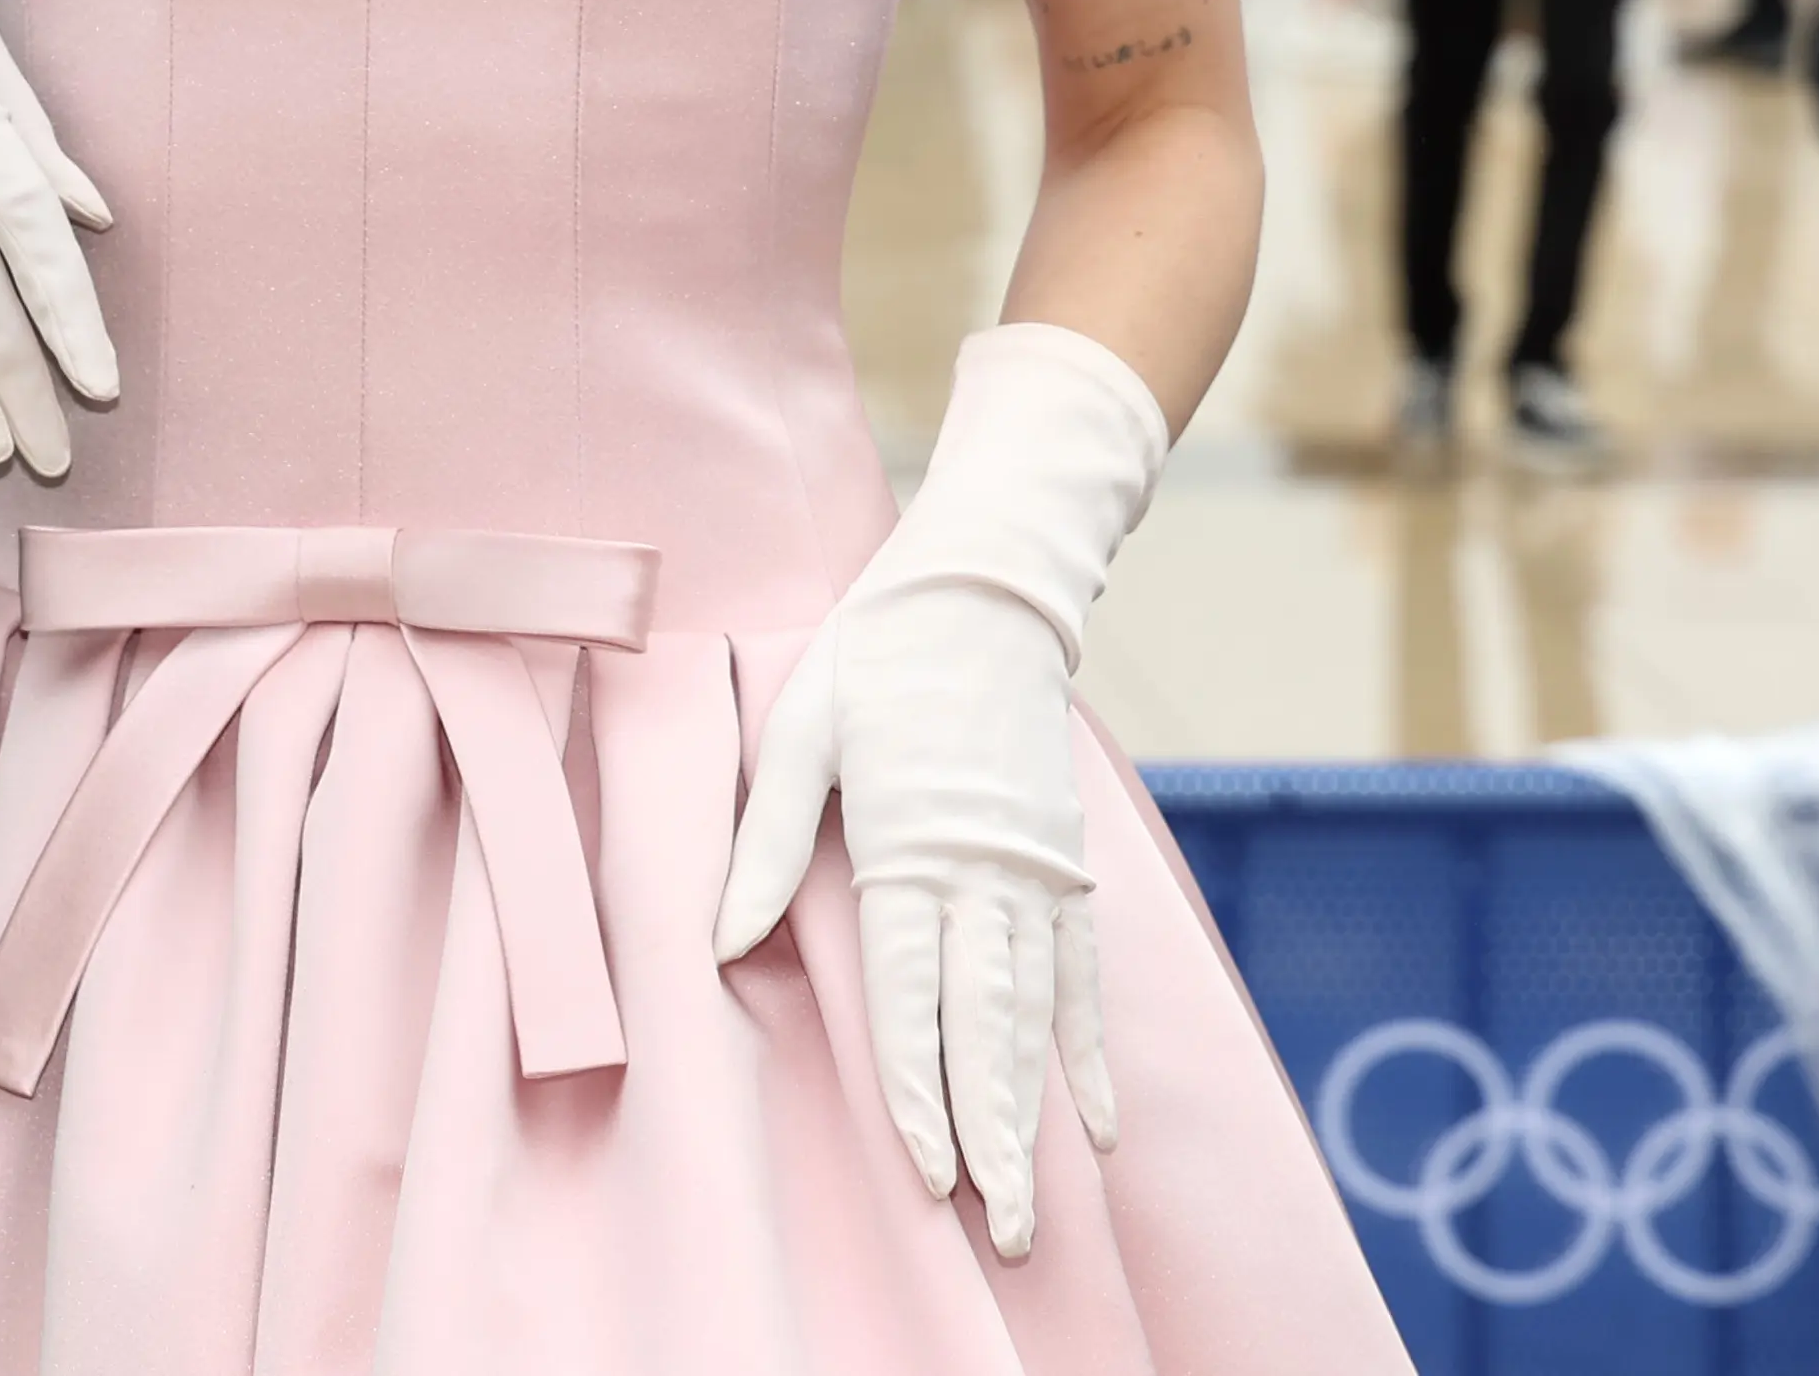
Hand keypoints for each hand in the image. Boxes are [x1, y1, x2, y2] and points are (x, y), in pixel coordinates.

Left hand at [720, 327, 1168, 1259]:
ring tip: (1037, 1201)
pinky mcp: (1065, 866)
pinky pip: (1083, 976)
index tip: (927, 1171)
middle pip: (989, 1028)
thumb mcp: (799, 730)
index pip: (913, 994)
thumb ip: (765, 841)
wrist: (986, 590)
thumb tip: (721, 938)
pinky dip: (1090, 1051)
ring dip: (1039, 1114)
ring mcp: (1037, 874)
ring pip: (1041, 1018)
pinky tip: (1098, 1121)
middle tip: (1002, 1228)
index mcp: (912, 845)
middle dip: (994, 1134)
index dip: (920, 1088)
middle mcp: (985, 874)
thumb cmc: (876, 657)